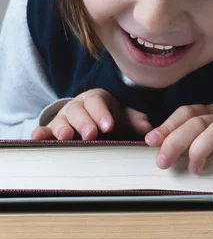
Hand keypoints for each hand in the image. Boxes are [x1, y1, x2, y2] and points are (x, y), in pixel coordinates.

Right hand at [31, 89, 152, 140]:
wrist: (91, 120)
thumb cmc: (109, 118)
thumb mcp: (123, 117)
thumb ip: (135, 120)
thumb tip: (148, 128)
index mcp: (96, 100)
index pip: (98, 103)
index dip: (102, 113)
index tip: (109, 126)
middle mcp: (77, 107)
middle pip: (79, 112)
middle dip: (85, 123)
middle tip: (91, 134)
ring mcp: (62, 119)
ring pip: (61, 122)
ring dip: (63, 129)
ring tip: (67, 138)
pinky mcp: (52, 131)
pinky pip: (45, 132)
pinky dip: (40, 135)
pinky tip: (37, 138)